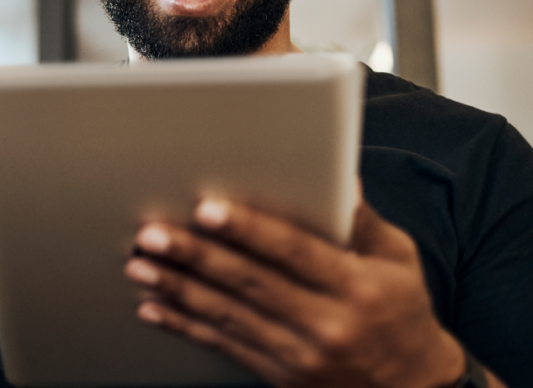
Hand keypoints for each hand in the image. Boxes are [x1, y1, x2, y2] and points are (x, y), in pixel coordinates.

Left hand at [124, 198, 465, 387]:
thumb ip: (362, 221)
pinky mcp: (282, 377)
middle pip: (250, 282)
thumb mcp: (399, 263)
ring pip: (228, 316)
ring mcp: (301, 355)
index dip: (247, 229)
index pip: (292, 251)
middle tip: (154, 233)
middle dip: (196, 255)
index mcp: (356, 287)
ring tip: (140, 265)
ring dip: (178, 289)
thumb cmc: (403, 315)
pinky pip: (225, 347)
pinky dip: (186, 326)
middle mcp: (327, 323)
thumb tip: (339, 176)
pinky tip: (155, 308)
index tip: (206, 209)